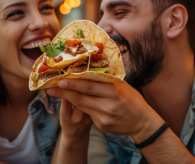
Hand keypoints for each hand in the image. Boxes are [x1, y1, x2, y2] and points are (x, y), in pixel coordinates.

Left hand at [47, 80, 163, 138]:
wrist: (142, 122)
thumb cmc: (133, 100)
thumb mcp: (123, 85)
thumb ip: (107, 79)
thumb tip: (89, 69)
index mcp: (114, 91)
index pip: (88, 86)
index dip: (73, 83)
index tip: (60, 79)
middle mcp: (108, 105)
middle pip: (81, 97)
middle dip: (64, 92)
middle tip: (51, 87)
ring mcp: (104, 117)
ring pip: (81, 106)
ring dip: (69, 99)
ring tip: (57, 93)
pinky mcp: (102, 125)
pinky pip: (88, 114)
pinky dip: (81, 107)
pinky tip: (76, 102)